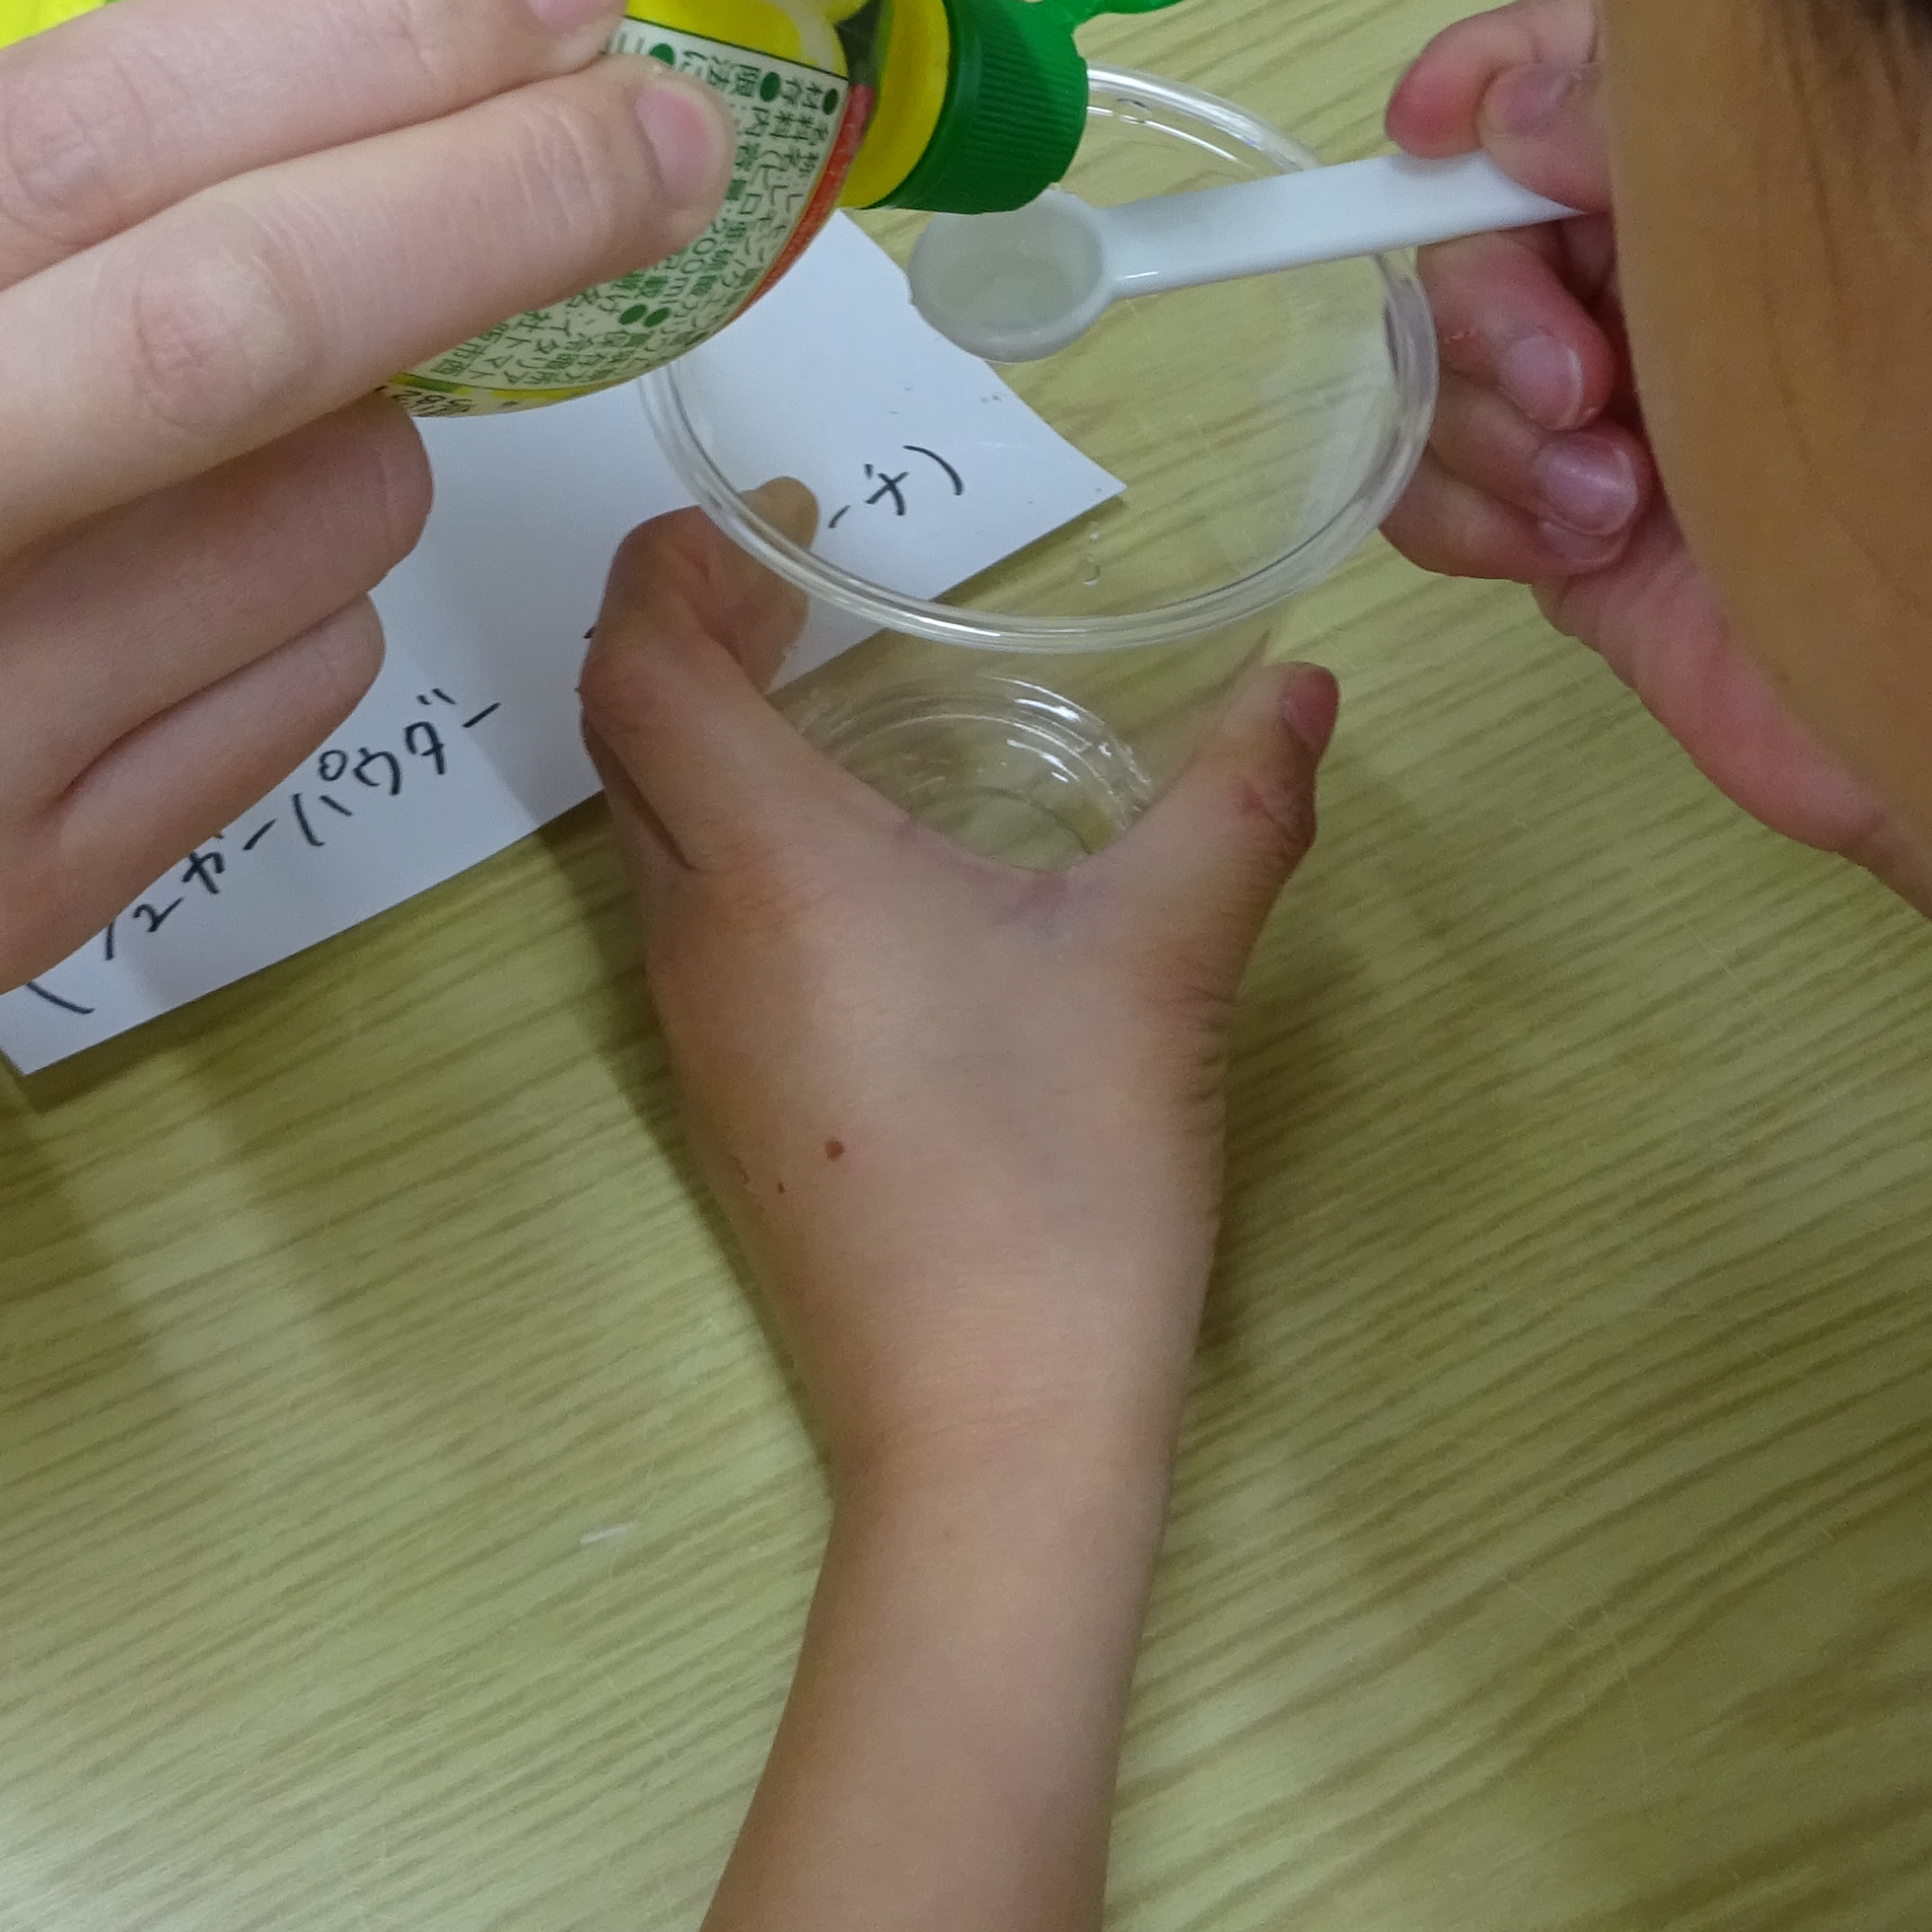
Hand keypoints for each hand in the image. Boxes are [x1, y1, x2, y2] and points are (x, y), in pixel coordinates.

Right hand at [0, 0, 721, 1229]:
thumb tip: (184, 110)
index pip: (78, 150)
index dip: (356, 39)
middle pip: (246, 328)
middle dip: (506, 189)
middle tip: (672, 109)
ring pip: (319, 521)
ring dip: (385, 405)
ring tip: (281, 371)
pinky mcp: (14, 920)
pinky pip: (284, 690)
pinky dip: (296, 579)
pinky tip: (174, 559)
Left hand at [577, 509, 1337, 1480]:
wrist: (986, 1420)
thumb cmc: (1060, 1175)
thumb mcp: (1166, 960)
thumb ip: (1237, 803)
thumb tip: (1309, 687)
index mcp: (769, 864)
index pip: (638, 662)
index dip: (672, 564)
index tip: (761, 511)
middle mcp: (696, 931)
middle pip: (623, 732)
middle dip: (685, 626)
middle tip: (797, 575)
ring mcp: (698, 1025)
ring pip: (651, 826)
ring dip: (708, 730)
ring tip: (830, 681)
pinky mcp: (731, 1095)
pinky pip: (693, 909)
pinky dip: (738, 825)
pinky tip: (862, 843)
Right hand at [1385, 0, 1923, 879]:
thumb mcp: (1833, 269)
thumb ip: (1672, 157)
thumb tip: (1513, 113)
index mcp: (1740, 188)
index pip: (1572, 75)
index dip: (1482, 76)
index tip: (1431, 129)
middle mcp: (1663, 283)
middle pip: (1473, 232)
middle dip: (1490, 304)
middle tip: (1580, 385)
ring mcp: (1608, 415)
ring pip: (1436, 367)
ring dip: (1492, 429)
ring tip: (1615, 503)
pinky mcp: (1572, 540)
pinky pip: (1430, 496)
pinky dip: (1467, 513)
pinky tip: (1575, 549)